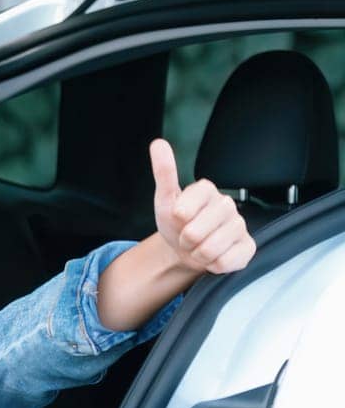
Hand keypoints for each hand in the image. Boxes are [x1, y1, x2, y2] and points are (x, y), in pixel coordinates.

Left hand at [150, 137, 254, 273]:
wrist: (187, 249)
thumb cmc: (176, 224)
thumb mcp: (164, 199)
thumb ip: (164, 172)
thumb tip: (158, 143)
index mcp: (207, 190)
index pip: (183, 210)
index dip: (176, 220)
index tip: (178, 218)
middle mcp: (227, 205)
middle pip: (195, 233)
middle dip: (185, 240)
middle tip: (188, 236)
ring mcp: (240, 226)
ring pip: (210, 249)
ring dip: (198, 253)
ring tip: (199, 246)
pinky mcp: (248, 247)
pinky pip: (225, 262)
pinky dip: (213, 264)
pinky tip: (215, 255)